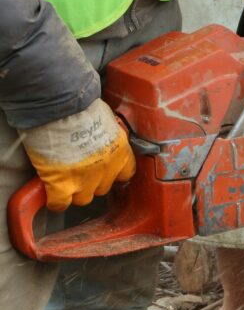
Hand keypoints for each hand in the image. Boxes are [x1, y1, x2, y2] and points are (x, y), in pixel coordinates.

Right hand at [19, 99, 135, 211]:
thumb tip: (99, 135)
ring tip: (65, 180)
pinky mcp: (62, 184)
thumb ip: (106, 135)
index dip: (113, 174)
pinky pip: (60, 204)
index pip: (126, 175)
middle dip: (92, 181)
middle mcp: (107, 170)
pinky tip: (52, 195)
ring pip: (83, 199)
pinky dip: (55, 202)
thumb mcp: (106, 121)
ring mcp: (85, 180)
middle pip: (102, 188)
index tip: (105, 171)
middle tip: (79, 170)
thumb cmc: (81, 106)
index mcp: (121, 153)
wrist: (60, 106)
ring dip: (74, 191)